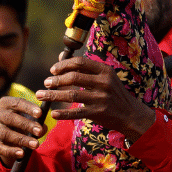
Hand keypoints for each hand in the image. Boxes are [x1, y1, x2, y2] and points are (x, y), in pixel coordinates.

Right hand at [0, 96, 47, 166]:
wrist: (11, 136)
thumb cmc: (23, 122)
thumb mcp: (31, 119)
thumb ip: (38, 122)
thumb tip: (43, 128)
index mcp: (6, 103)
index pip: (17, 103)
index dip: (28, 108)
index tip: (40, 114)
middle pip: (10, 118)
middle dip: (26, 125)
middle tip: (39, 131)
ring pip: (5, 133)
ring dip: (22, 139)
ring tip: (35, 144)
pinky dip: (10, 151)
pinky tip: (21, 154)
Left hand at [36, 56, 155, 143]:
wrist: (130, 113)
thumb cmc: (113, 93)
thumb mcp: (104, 77)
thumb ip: (83, 68)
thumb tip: (60, 57)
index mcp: (105, 71)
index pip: (80, 63)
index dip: (63, 65)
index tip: (53, 70)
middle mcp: (104, 83)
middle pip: (74, 78)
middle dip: (56, 80)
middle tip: (46, 83)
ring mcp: (102, 98)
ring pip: (72, 95)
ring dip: (53, 95)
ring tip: (41, 95)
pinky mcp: (99, 112)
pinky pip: (77, 113)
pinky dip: (63, 114)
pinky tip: (53, 114)